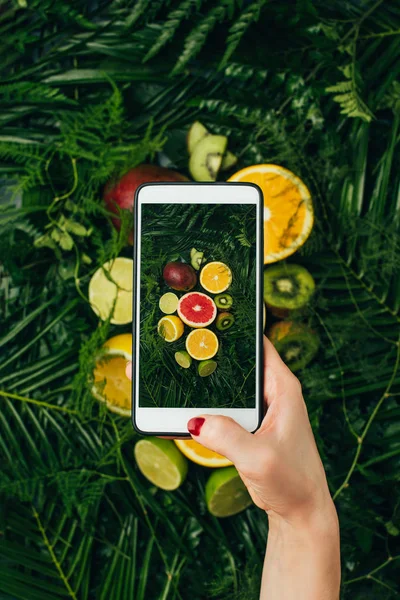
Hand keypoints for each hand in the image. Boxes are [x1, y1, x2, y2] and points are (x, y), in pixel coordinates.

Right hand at [186, 336, 334, 522]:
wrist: (299, 511)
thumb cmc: (291, 481)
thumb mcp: (260, 458)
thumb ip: (228, 437)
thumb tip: (195, 420)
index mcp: (281, 387)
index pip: (256, 344)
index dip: (232, 330)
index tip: (204, 320)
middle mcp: (270, 392)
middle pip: (235, 362)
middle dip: (207, 353)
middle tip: (175, 343)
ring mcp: (258, 408)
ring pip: (224, 386)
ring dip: (200, 382)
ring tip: (168, 371)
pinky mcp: (246, 425)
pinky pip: (220, 408)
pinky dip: (201, 406)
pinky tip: (177, 406)